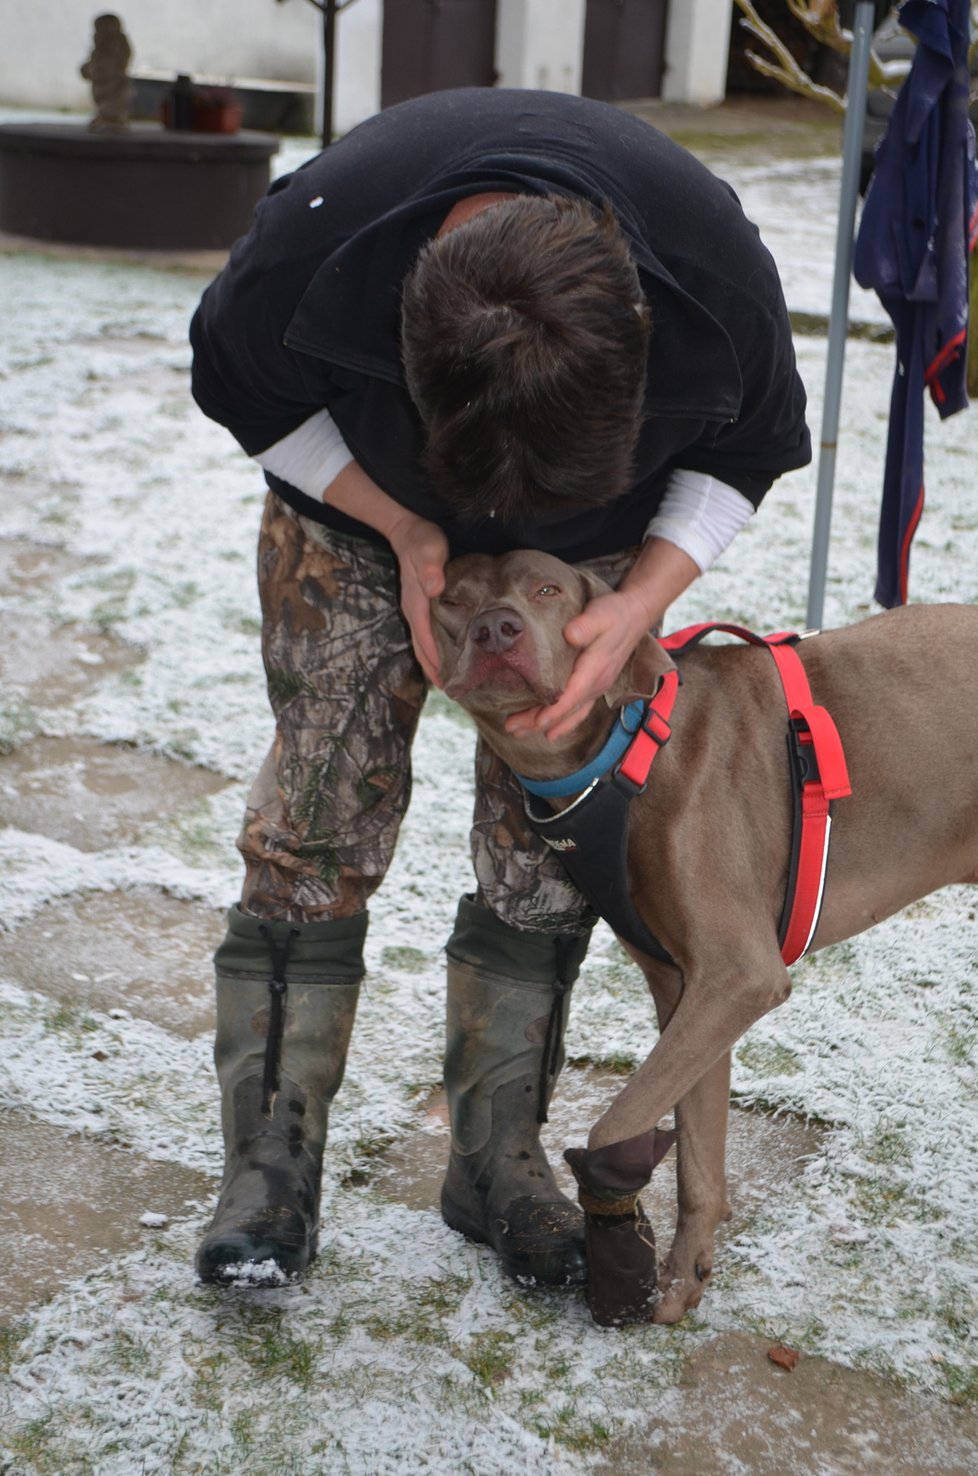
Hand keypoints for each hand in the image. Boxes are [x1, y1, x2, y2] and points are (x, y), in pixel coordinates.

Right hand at [387, 511, 448, 684]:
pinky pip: (428, 634)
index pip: (425, 641)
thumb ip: (430, 567)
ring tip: (453, 682)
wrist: (407, 530)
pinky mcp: (422, 606)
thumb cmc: (421, 539)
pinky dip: (436, 650)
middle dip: (435, 672)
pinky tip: (450, 656)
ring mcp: (416, 610)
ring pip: (423, 645)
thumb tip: (434, 588)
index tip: (449, 683)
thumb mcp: (428, 549)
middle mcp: (413, 612)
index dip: (436, 663)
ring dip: (435, 664)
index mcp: (416, 604)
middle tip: (455, 693)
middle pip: (422, 650)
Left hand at [505, 587, 651, 741]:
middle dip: (538, 721)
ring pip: (571, 714)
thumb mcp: (600, 614)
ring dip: (546, 725)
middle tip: (511, 728)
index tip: (536, 722)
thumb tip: (570, 635)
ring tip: (520, 733)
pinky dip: (562, 722)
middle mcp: (597, 684)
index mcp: (595, 669)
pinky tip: (549, 731)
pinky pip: (577, 710)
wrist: (634, 615)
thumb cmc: (615, 613)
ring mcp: (597, 687)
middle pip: (566, 710)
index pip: (572, 696)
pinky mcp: (594, 685)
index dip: (554, 711)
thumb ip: (585, 625)